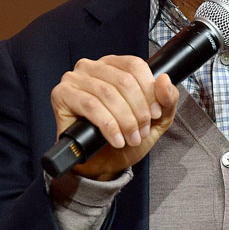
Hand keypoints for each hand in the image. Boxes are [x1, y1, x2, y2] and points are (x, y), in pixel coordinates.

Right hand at [50, 55, 179, 180]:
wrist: (102, 164)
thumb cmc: (124, 137)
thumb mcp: (156, 120)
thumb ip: (167, 100)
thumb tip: (164, 80)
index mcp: (114, 65)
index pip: (135, 66)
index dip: (149, 91)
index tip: (155, 114)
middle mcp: (92, 67)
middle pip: (124, 81)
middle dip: (138, 111)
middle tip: (141, 132)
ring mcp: (74, 79)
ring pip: (108, 94)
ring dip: (125, 121)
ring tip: (130, 139)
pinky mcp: (61, 95)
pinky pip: (90, 106)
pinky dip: (108, 125)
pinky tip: (116, 140)